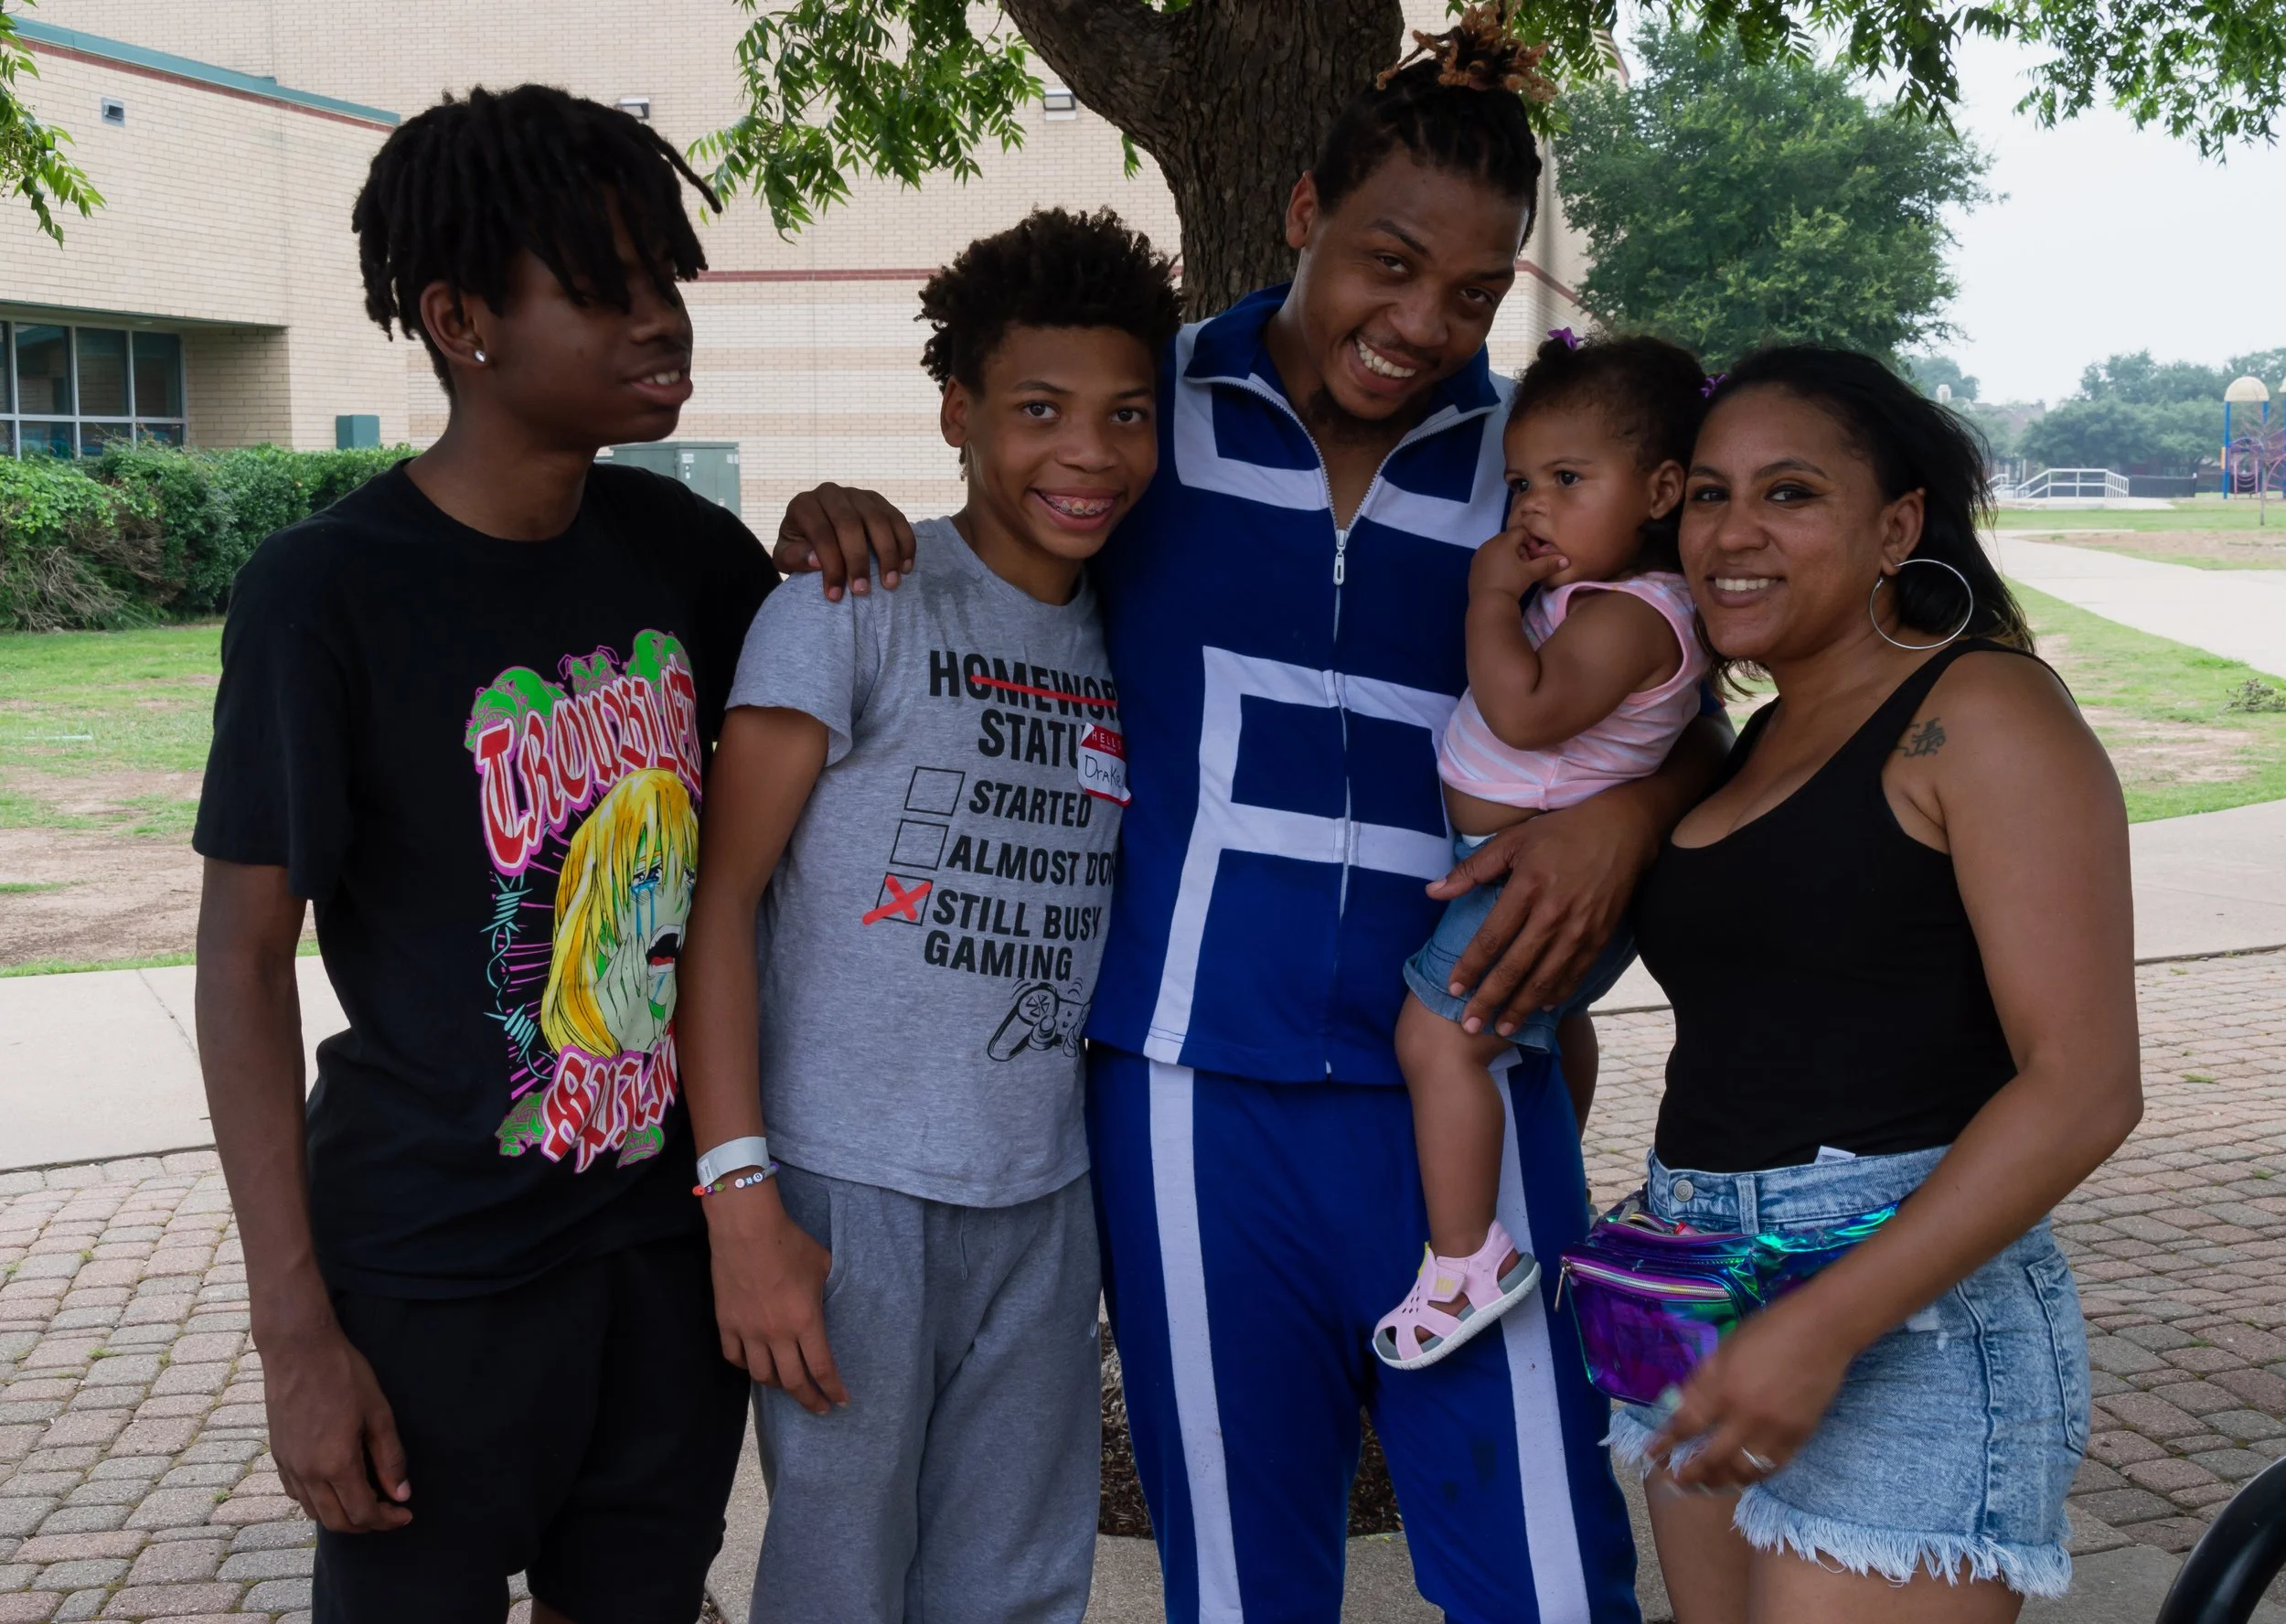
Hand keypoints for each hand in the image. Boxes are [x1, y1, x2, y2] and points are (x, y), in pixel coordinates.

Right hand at [263, 1321, 411, 1532]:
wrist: (298, 1351)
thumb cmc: (344, 1375)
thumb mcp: (378, 1413)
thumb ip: (390, 1458)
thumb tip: (401, 1494)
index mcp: (335, 1464)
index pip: (363, 1513)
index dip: (387, 1521)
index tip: (406, 1514)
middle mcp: (307, 1473)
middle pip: (337, 1522)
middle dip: (367, 1524)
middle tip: (389, 1512)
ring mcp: (288, 1466)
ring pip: (314, 1512)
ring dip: (342, 1516)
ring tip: (366, 1500)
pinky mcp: (278, 1457)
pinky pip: (297, 1495)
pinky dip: (319, 1503)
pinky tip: (336, 1488)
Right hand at [705, 1178, 848, 1414]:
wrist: (747, 1229)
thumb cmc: (789, 1243)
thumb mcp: (822, 1265)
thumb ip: (825, 1291)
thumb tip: (825, 1301)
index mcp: (806, 1321)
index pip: (822, 1368)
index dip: (833, 1389)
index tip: (841, 1401)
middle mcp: (777, 1334)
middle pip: (793, 1382)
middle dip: (810, 1400)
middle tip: (820, 1408)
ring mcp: (749, 1331)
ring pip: (762, 1376)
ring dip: (778, 1385)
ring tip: (787, 1384)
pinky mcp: (726, 1323)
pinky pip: (735, 1357)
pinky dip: (746, 1366)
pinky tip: (755, 1363)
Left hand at [772, 483, 915, 601]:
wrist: (819, 535)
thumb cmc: (802, 550)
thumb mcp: (786, 558)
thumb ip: (794, 558)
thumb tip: (816, 560)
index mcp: (804, 505)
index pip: (821, 533)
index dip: (830, 566)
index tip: (836, 596)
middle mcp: (830, 493)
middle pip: (850, 524)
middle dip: (858, 561)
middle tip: (863, 591)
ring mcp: (857, 494)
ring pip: (878, 520)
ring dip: (887, 555)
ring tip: (890, 584)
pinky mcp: (878, 501)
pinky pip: (898, 519)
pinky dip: (905, 544)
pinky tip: (905, 568)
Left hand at [1429, 793, 1654, 1034]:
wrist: (1623, 829)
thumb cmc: (1562, 832)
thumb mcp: (1512, 840)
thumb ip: (1472, 869)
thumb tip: (1432, 892)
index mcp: (1527, 888)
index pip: (1491, 938)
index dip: (1470, 967)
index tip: (1453, 989)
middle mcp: (1553, 913)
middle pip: (1516, 967)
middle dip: (1490, 1000)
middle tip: (1470, 1025)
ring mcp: (1580, 928)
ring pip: (1546, 978)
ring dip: (1522, 1007)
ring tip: (1503, 1028)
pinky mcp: (1600, 936)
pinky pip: (1575, 973)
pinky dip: (1557, 994)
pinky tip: (1542, 1009)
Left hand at [1469, 526, 1567, 600]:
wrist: (1488, 603)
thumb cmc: (1511, 583)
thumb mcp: (1531, 573)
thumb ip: (1548, 564)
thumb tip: (1567, 560)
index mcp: (1503, 541)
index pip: (1520, 531)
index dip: (1531, 541)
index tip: (1534, 555)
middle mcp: (1489, 543)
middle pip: (1508, 538)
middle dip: (1520, 548)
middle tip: (1526, 563)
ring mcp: (1479, 554)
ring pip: (1498, 547)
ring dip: (1509, 554)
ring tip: (1515, 571)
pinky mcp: (1474, 565)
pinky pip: (1488, 556)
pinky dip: (1497, 561)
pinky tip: (1502, 576)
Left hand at [1650, 1301, 1854, 1489]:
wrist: (1821, 1332)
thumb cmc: (1768, 1331)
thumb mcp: (1724, 1348)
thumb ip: (1701, 1381)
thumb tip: (1679, 1406)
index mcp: (1724, 1388)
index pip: (1686, 1425)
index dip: (1665, 1443)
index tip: (1651, 1454)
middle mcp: (1747, 1415)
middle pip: (1712, 1458)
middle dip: (1690, 1473)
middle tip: (1677, 1480)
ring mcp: (1775, 1430)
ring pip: (1743, 1471)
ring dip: (1721, 1482)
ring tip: (1706, 1486)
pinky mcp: (1799, 1437)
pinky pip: (1772, 1468)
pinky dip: (1753, 1477)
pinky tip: (1741, 1477)